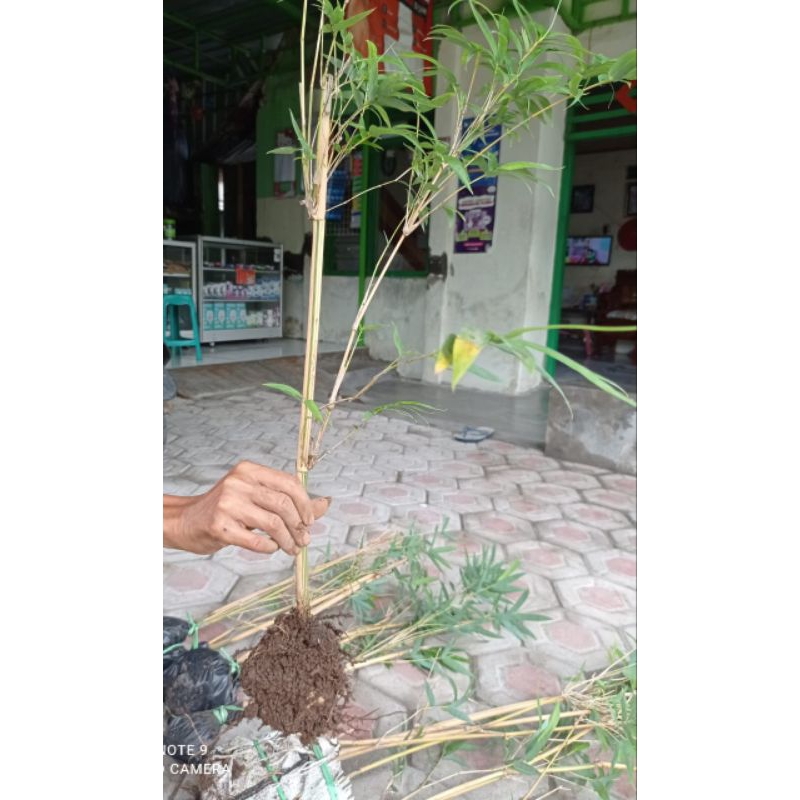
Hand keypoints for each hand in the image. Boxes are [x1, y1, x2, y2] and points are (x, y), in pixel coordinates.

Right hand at [164, 461, 330, 555]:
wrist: (186, 521)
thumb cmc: (227, 509)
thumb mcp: (257, 497)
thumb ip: (290, 500)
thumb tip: (326, 504)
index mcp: (250, 470)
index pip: (289, 483)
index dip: (305, 503)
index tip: (310, 520)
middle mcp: (238, 483)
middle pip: (283, 504)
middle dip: (299, 525)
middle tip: (304, 539)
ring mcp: (227, 504)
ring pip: (273, 523)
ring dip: (288, 540)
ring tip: (292, 548)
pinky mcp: (219, 526)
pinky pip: (255, 540)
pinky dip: (269, 547)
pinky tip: (272, 548)